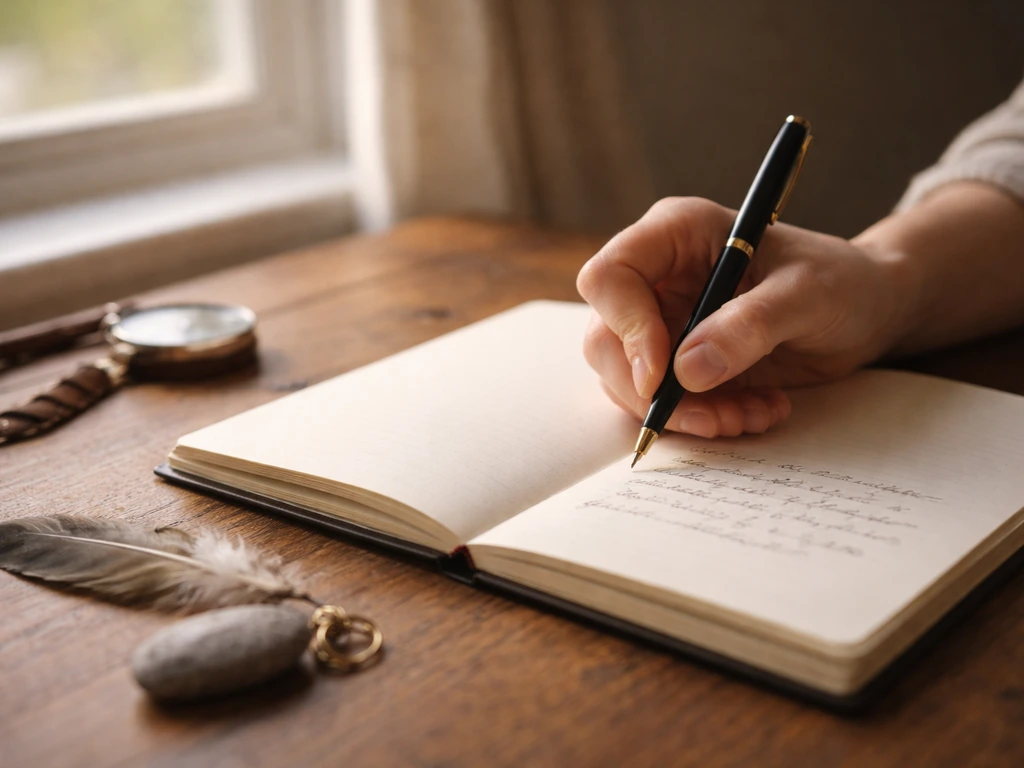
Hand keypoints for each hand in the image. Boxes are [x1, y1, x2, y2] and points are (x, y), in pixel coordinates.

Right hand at [576, 197, 911, 437]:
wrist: (867, 309)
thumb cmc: (841, 282)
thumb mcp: (807, 296)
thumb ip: (749, 326)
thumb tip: (686, 370)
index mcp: (676, 234)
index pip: (610, 277)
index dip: (625, 328)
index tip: (663, 375)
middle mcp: (657, 276)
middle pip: (605, 339)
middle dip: (653, 390)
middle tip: (713, 417)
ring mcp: (662, 321)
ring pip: (628, 380)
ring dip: (684, 413)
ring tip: (751, 414)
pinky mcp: (677, 361)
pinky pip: (662, 402)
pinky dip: (703, 419)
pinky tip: (755, 411)